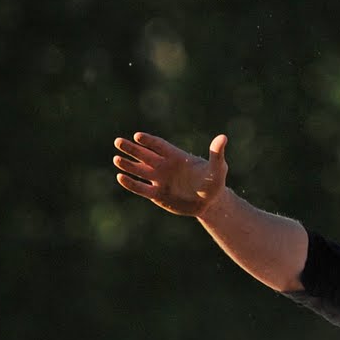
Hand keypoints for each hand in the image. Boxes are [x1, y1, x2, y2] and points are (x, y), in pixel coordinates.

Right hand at [113, 131, 228, 216]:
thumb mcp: (218, 168)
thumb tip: (223, 137)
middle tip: (118, 142)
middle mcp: (164, 166)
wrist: (209, 203)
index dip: (149, 141)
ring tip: (116, 159)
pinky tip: (120, 177)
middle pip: (145, 155)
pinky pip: (141, 188)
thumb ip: (216, 153)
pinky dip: (132, 184)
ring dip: (128, 165)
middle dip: (132, 149)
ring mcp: (159, 180)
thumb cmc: (214, 182)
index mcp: (176, 156)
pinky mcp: (157, 194)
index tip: (137, 136)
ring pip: (140, 170)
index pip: (159, 145)